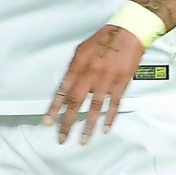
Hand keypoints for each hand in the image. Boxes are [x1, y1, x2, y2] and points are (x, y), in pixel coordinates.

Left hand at [44, 25, 143, 144]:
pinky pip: (114, 104)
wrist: (127, 34)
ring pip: (95, 106)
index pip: (63, 90)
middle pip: (76, 101)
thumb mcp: (81, 50)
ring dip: (88, 125)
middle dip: (68, 121)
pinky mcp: (121, 83)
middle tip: (62, 137)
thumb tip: (65, 87)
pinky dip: (109, 117)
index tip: (48, 122)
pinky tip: (104, 129)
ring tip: (83, 140)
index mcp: (78, 64)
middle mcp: (90, 73)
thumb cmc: (102, 41)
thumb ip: (73, 68)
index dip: (54, 107)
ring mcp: (106, 79)